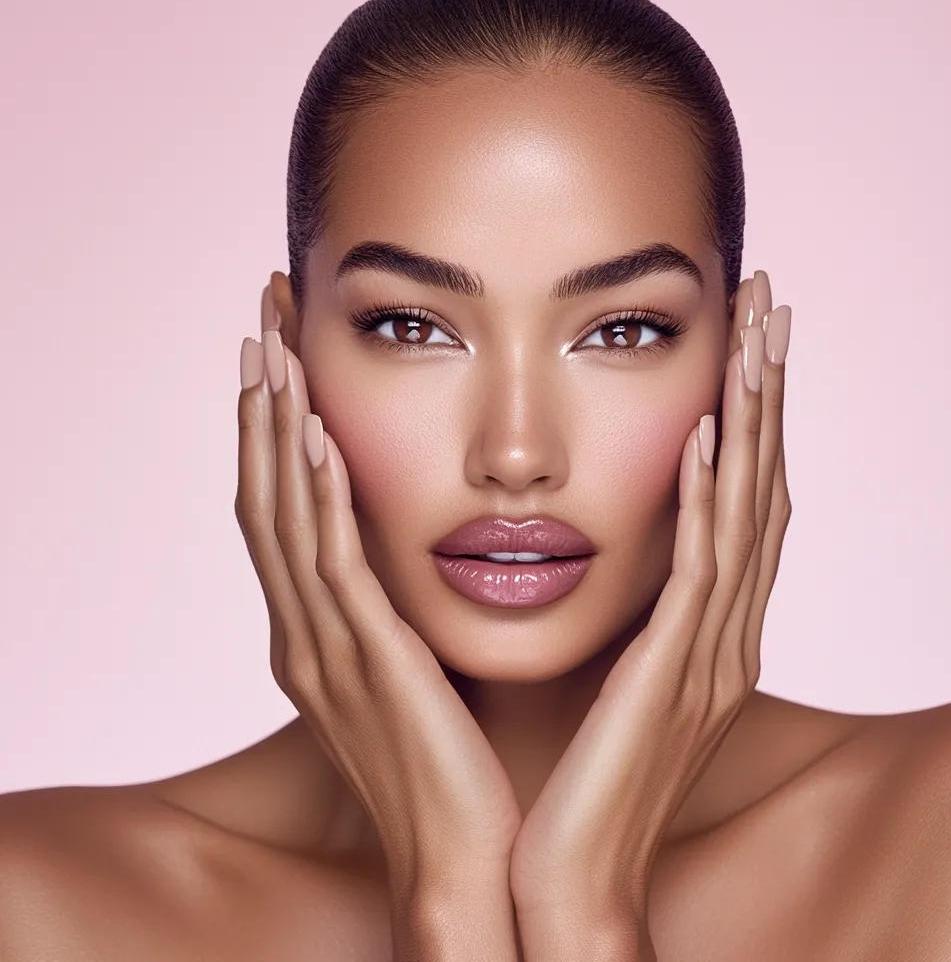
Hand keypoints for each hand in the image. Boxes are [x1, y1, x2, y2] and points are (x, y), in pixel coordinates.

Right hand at [234, 293, 522, 907]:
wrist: (462, 855)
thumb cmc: (449, 759)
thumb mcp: (413, 668)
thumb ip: (398, 610)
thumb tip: (422, 551)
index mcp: (317, 632)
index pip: (280, 511)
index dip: (271, 432)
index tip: (278, 358)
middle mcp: (304, 631)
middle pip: (265, 496)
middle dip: (260, 407)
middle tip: (262, 321)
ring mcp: (325, 647)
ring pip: (286, 518)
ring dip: (279, 431)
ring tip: (275, 351)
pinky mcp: (365, 662)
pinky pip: (333, 566)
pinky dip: (321, 498)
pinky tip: (322, 437)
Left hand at [508, 272, 791, 934]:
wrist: (570, 872)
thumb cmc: (586, 774)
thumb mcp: (619, 676)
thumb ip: (638, 616)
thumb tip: (625, 557)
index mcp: (709, 630)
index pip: (742, 501)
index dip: (753, 416)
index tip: (748, 340)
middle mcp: (726, 632)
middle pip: (761, 488)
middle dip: (769, 391)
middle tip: (769, 302)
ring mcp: (710, 655)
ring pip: (745, 515)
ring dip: (752, 422)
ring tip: (756, 338)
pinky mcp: (675, 677)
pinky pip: (700, 575)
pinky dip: (707, 503)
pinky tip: (704, 440)